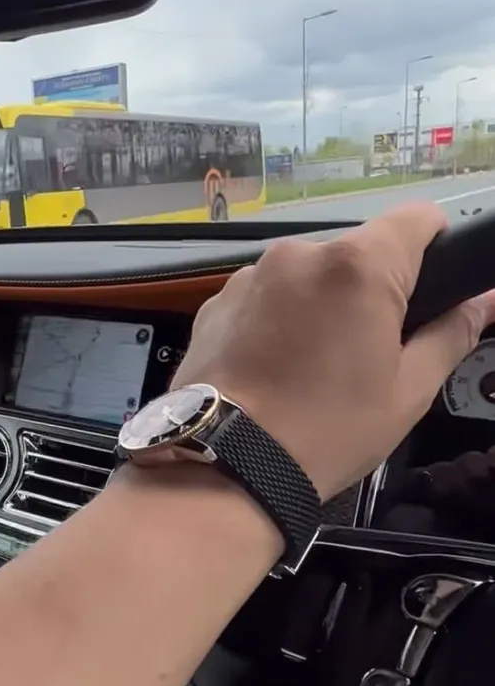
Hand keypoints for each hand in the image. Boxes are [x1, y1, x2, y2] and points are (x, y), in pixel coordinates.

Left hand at [170, 204, 494, 502]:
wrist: (225, 467)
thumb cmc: (328, 432)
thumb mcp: (408, 390)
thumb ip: (452, 333)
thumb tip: (483, 301)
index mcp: (359, 266)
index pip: (417, 217)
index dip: (436, 243)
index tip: (433, 282)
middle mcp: (301, 253)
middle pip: (358, 251)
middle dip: (373, 289)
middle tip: (373, 350)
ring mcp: (252, 275)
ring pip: (309, 275)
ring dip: (322, 304)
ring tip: (317, 367)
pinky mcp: (217, 302)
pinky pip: (266, 296)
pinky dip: (279, 320)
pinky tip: (276, 369)